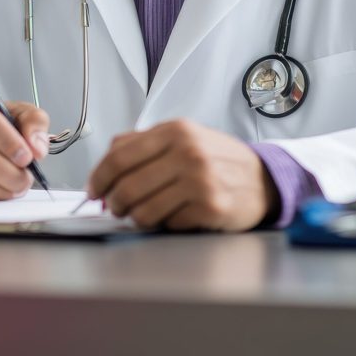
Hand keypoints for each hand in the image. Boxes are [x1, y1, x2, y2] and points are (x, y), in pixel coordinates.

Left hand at [87, 120, 278, 230]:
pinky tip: (172, 215)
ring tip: (140, 214)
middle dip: (113, 202)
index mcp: (174, 131)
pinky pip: (169, 224)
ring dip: (135, 217)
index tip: (93, 189)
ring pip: (144, 210)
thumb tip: (104, 164)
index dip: (99, 177)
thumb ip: (140, 143)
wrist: (262, 178)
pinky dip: (164, 224)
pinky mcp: (211, 207)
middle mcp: (187, 152)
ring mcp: (200, 181)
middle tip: (113, 207)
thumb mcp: (180, 136)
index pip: (119, 156)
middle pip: (127, 185)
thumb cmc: (215, 158)